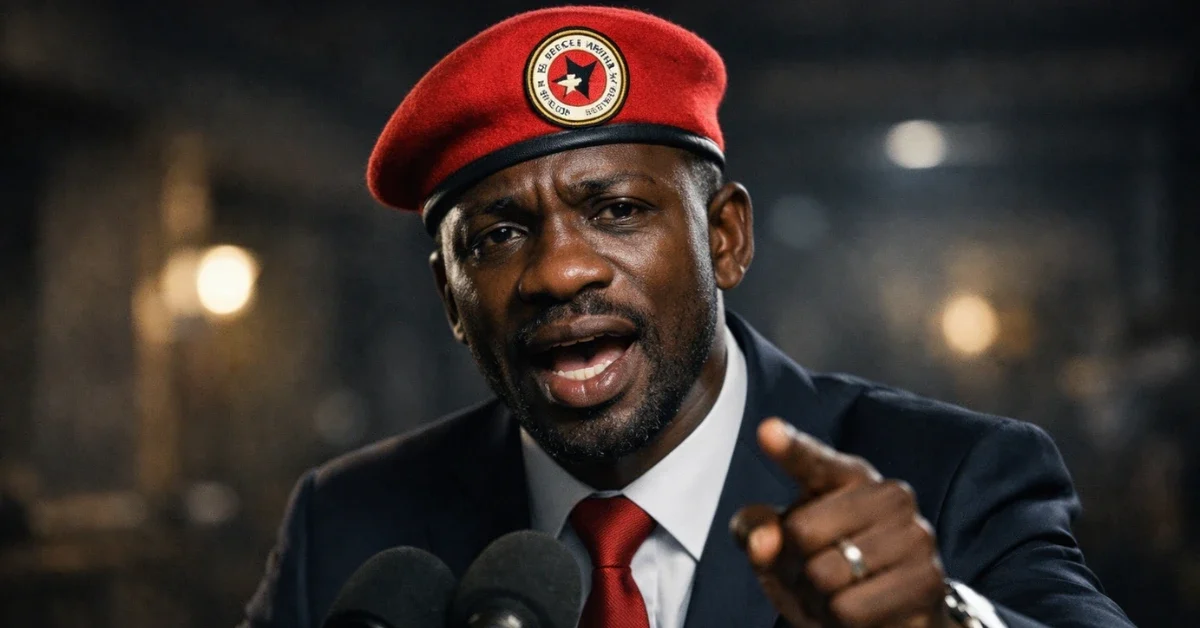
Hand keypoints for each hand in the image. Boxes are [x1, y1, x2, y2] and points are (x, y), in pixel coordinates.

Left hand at [732, 418, 948, 627]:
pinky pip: (850, 608)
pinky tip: (860, 611)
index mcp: (847, 475)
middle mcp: (888, 494)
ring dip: (817, 598)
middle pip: (801, 532)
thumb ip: (756, 530)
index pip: (812, 460)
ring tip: (838, 593)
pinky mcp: (927, 580)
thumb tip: (763, 540)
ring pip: (824, 575)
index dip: (789, 448)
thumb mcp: (779, 547)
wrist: (889, 615)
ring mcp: (914, 535)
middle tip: (813, 574)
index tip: (767, 431)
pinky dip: (840, 621)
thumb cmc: (826, 566)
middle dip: (793, 566)